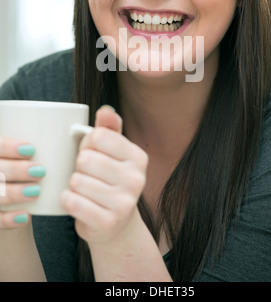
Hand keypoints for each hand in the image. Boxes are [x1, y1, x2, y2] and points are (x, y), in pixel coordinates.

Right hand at [0, 137, 44, 228]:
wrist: (9, 192)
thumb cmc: (21, 167)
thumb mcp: (21, 153)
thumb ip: (34, 145)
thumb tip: (73, 131)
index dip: (8, 146)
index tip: (31, 148)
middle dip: (16, 170)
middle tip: (41, 170)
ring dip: (14, 193)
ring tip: (36, 191)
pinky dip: (9, 219)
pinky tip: (26, 216)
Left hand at [61, 106, 148, 245]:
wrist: (116, 223)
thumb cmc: (109, 179)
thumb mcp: (111, 151)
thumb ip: (108, 128)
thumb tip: (106, 110)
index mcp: (139, 157)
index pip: (98, 136)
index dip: (87, 144)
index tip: (93, 154)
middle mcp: (137, 180)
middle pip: (86, 159)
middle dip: (79, 166)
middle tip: (88, 175)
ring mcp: (124, 204)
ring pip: (77, 181)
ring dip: (74, 185)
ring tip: (85, 190)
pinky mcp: (108, 223)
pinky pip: (73, 202)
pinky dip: (68, 200)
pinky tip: (77, 201)